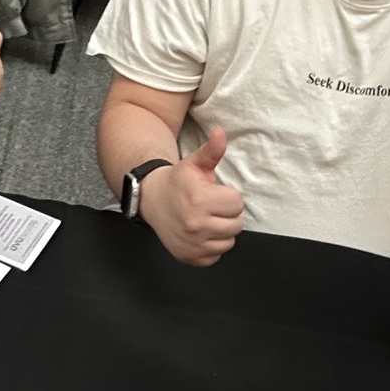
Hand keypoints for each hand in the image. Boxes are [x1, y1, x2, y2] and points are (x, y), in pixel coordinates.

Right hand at [138, 128, 244, 266]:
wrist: (152, 200)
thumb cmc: (178, 182)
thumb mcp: (194, 163)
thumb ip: (212, 151)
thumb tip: (220, 133)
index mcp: (200, 200)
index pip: (237, 204)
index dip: (228, 197)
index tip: (214, 194)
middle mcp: (196, 224)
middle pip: (237, 224)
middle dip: (226, 214)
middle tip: (211, 207)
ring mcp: (192, 244)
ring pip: (229, 241)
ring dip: (221, 231)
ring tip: (206, 219)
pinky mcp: (190, 257)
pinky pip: (216, 256)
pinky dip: (211, 246)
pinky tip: (200, 234)